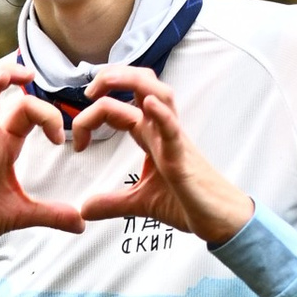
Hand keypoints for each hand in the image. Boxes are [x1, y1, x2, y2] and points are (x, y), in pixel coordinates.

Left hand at [64, 73, 252, 246]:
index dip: (92, 116)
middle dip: (112, 76)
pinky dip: (161, 114)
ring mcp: (174, 140)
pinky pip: (173, 128)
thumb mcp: (140, 203)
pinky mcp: (183, 158)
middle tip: (87, 92)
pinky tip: (148, 105)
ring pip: (159, 94)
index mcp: (150, 135)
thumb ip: (112, 203)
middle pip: (142, 83)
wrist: (218, 220)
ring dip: (132, 81)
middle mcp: (161, 129)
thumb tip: (84, 210)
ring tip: (108, 82)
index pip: (118, 106)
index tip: (78, 144)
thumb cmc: (186, 203)